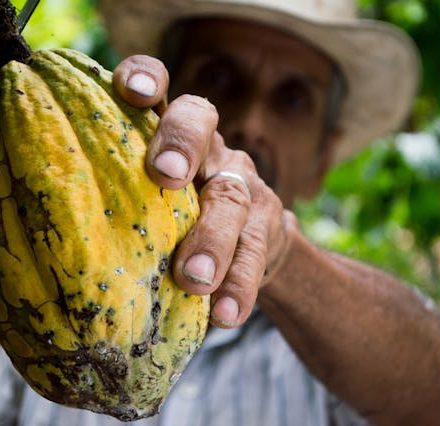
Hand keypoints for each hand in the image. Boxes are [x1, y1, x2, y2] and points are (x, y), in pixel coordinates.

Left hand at [113, 55, 290, 327]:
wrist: (254, 243)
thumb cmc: (182, 221)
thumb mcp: (155, 200)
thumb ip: (126, 198)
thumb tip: (51, 230)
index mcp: (174, 135)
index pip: (163, 90)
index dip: (149, 77)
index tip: (132, 92)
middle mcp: (211, 149)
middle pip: (202, 124)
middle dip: (183, 145)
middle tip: (167, 177)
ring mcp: (243, 183)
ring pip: (233, 197)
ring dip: (213, 238)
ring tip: (194, 279)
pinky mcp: (268, 223)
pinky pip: (257, 251)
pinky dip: (240, 284)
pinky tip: (225, 313)